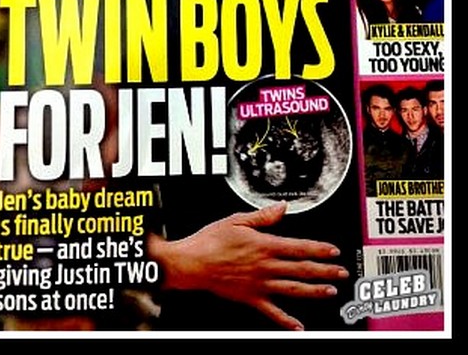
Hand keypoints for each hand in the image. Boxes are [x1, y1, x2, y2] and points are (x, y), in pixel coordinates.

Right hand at [148, 201, 348, 329]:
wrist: (192, 263)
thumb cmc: (211, 240)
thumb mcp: (237, 220)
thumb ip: (264, 216)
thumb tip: (282, 208)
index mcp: (264, 245)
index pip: (299, 247)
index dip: (319, 249)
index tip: (334, 251)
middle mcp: (266, 266)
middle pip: (301, 269)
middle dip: (325, 270)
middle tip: (342, 272)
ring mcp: (259, 284)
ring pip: (293, 289)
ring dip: (314, 291)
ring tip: (330, 292)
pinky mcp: (250, 298)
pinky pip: (272, 311)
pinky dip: (286, 321)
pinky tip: (298, 326)